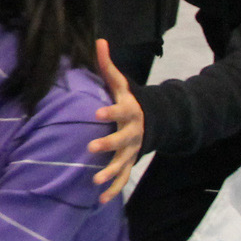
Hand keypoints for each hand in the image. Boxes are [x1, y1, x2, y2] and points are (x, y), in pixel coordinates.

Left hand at [87, 39, 143, 200]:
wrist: (150, 122)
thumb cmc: (126, 101)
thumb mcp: (120, 84)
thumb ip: (108, 66)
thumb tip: (99, 40)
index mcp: (129, 112)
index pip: (120, 111)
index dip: (109, 113)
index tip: (95, 113)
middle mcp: (133, 133)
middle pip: (121, 140)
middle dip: (107, 145)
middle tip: (91, 148)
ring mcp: (132, 151)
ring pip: (123, 163)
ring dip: (110, 173)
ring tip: (94, 181)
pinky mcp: (129, 164)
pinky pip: (123, 179)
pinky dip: (113, 189)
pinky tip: (100, 200)